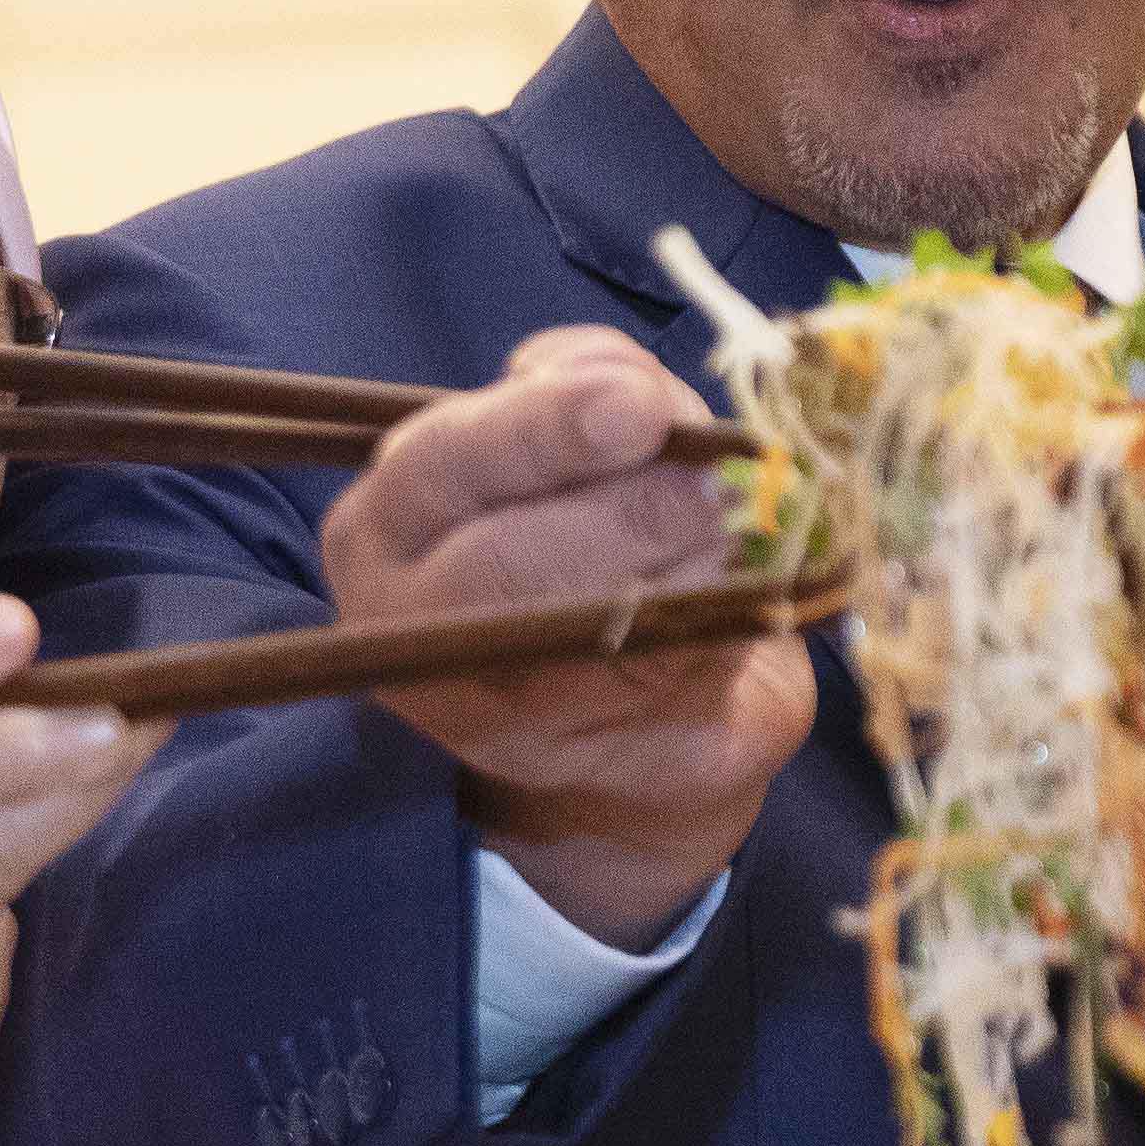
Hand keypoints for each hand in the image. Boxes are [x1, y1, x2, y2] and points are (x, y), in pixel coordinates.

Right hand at [329, 329, 810, 943]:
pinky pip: (653, 690)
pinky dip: (717, 635)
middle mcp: (406, 621)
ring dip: (692, 574)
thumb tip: (631, 385)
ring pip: (584, 635)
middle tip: (725, 490)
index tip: (640, 406)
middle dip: (632, 516)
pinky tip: (751, 600)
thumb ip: (588, 382)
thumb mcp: (575, 430)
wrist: (635, 704)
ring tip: (751, 535)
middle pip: (505, 567)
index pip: (449, 462)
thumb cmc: (592, 531)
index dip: (547, 428)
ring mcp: (477, 713)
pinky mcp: (571, 763)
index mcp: (392, 514)